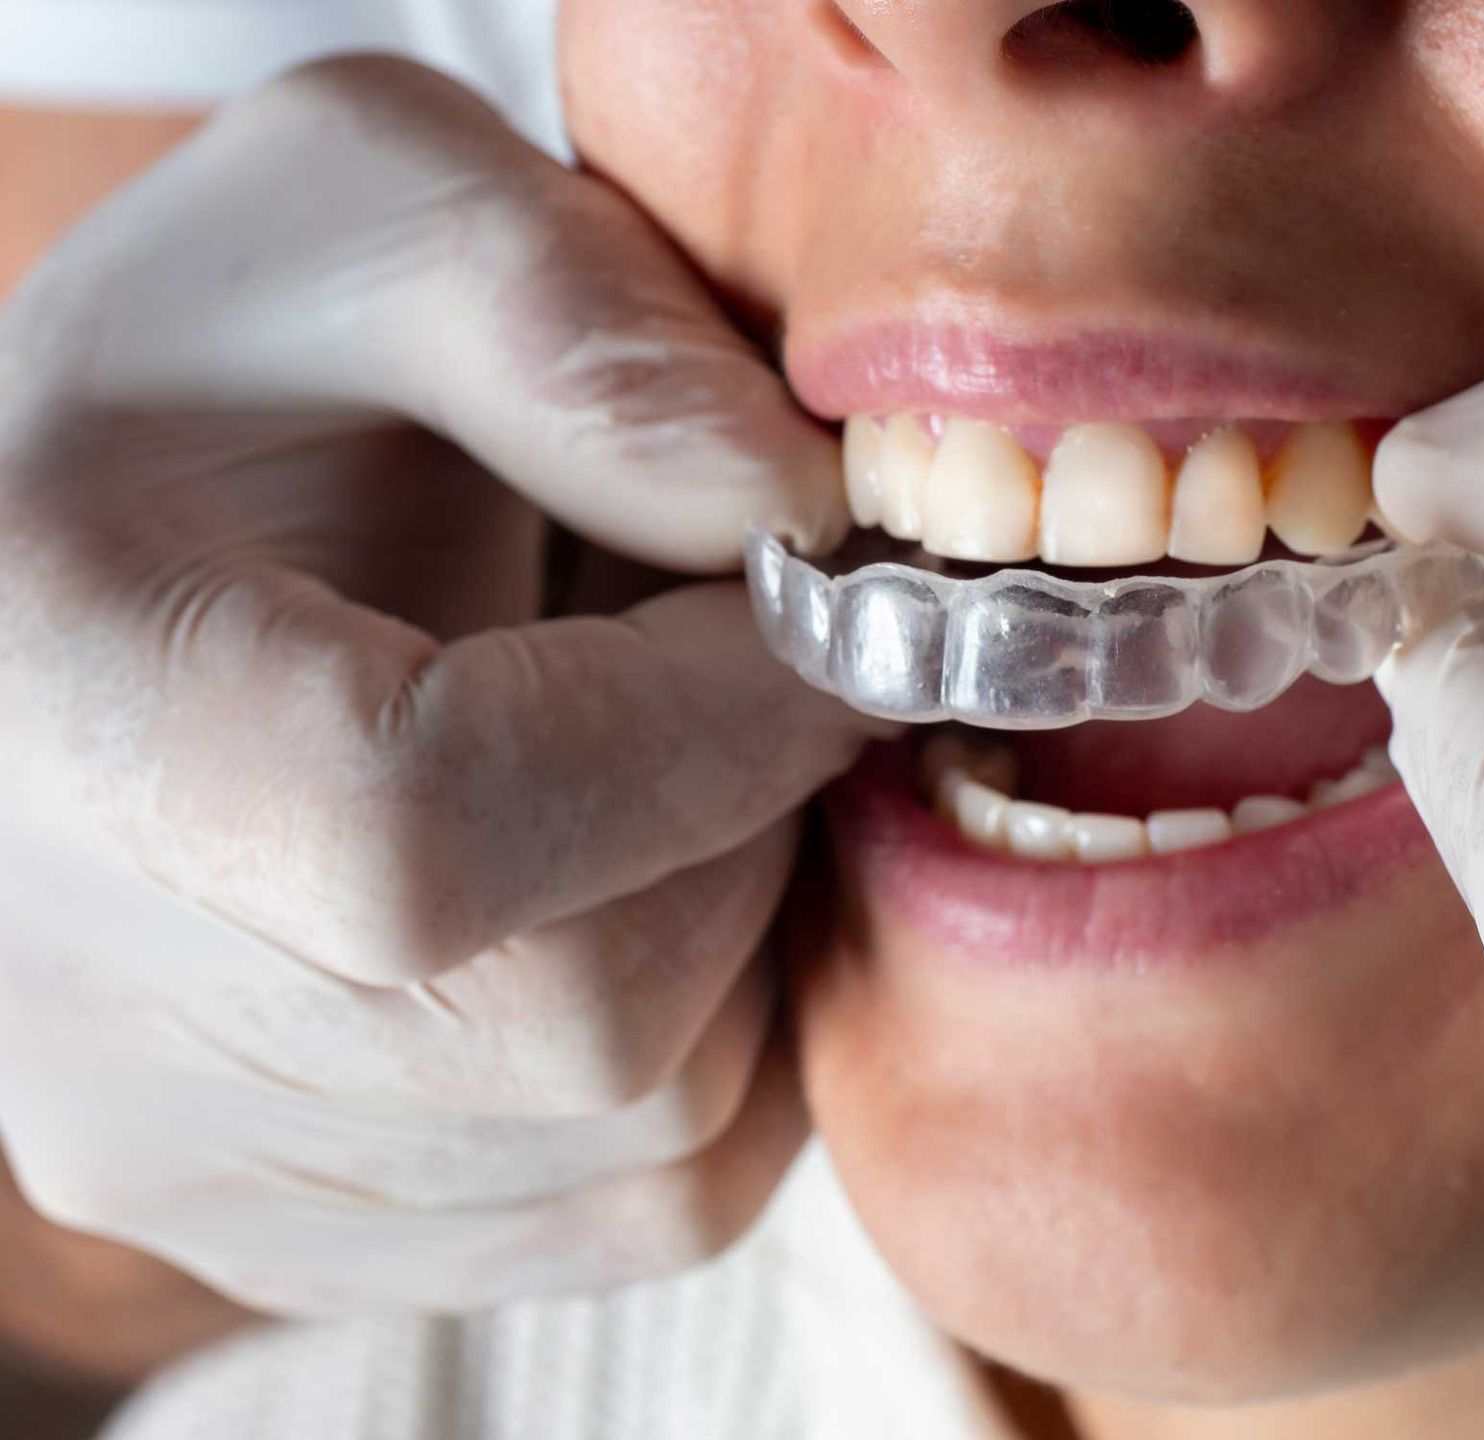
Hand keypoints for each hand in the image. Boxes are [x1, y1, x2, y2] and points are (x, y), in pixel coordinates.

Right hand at [0, 56, 882, 1314]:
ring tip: (655, 758)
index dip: (709, 727)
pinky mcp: (294, 1227)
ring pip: (650, 1137)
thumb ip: (582, 324)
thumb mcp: (371, 197)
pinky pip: (635, 1204)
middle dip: (754, 822)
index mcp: (61, 694)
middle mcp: (81, 994)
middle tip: (744, 673)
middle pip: (585, 1025)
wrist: (109, 556)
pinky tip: (630, 880)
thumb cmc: (233, 368)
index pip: (427, 827)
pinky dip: (716, 1035)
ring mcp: (187, 1151)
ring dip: (748, 924)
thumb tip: (805, 531)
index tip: (822, 610)